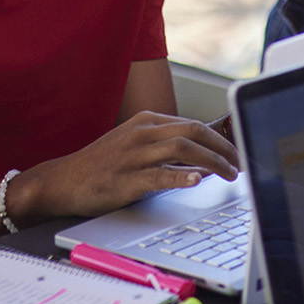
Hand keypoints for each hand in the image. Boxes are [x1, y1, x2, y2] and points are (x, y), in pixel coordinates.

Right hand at [11, 112, 238, 222]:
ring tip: (230, 174)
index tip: (238, 153)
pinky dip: (181, 175)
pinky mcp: (125, 179)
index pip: (194, 124)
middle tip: (241, 165)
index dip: (221, 139)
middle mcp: (142, 133)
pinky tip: (198, 179)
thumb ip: (167, 149)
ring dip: (213, 161)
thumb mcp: (136, 146)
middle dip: (223, 148)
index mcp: (147, 122)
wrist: (62, 181)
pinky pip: (159, 174)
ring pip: (182, 148)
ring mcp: (133, 155)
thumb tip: (205, 161)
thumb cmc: (102, 166)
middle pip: (194, 131)